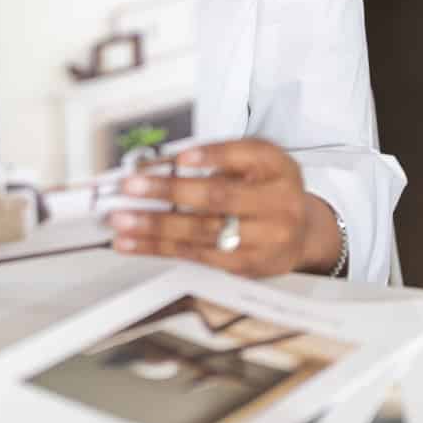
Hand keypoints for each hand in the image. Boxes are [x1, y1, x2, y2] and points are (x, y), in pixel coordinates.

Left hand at [107, 138, 340, 276]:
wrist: (301, 233)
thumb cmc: (267, 190)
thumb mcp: (256, 163)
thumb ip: (218, 159)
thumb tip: (160, 163)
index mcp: (277, 167)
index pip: (245, 156)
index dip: (212, 156)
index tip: (181, 156)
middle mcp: (277, 203)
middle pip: (218, 197)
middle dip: (169, 191)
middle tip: (132, 187)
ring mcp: (264, 239)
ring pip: (203, 232)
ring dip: (155, 226)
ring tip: (122, 220)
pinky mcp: (246, 266)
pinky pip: (198, 255)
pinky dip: (160, 248)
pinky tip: (135, 242)